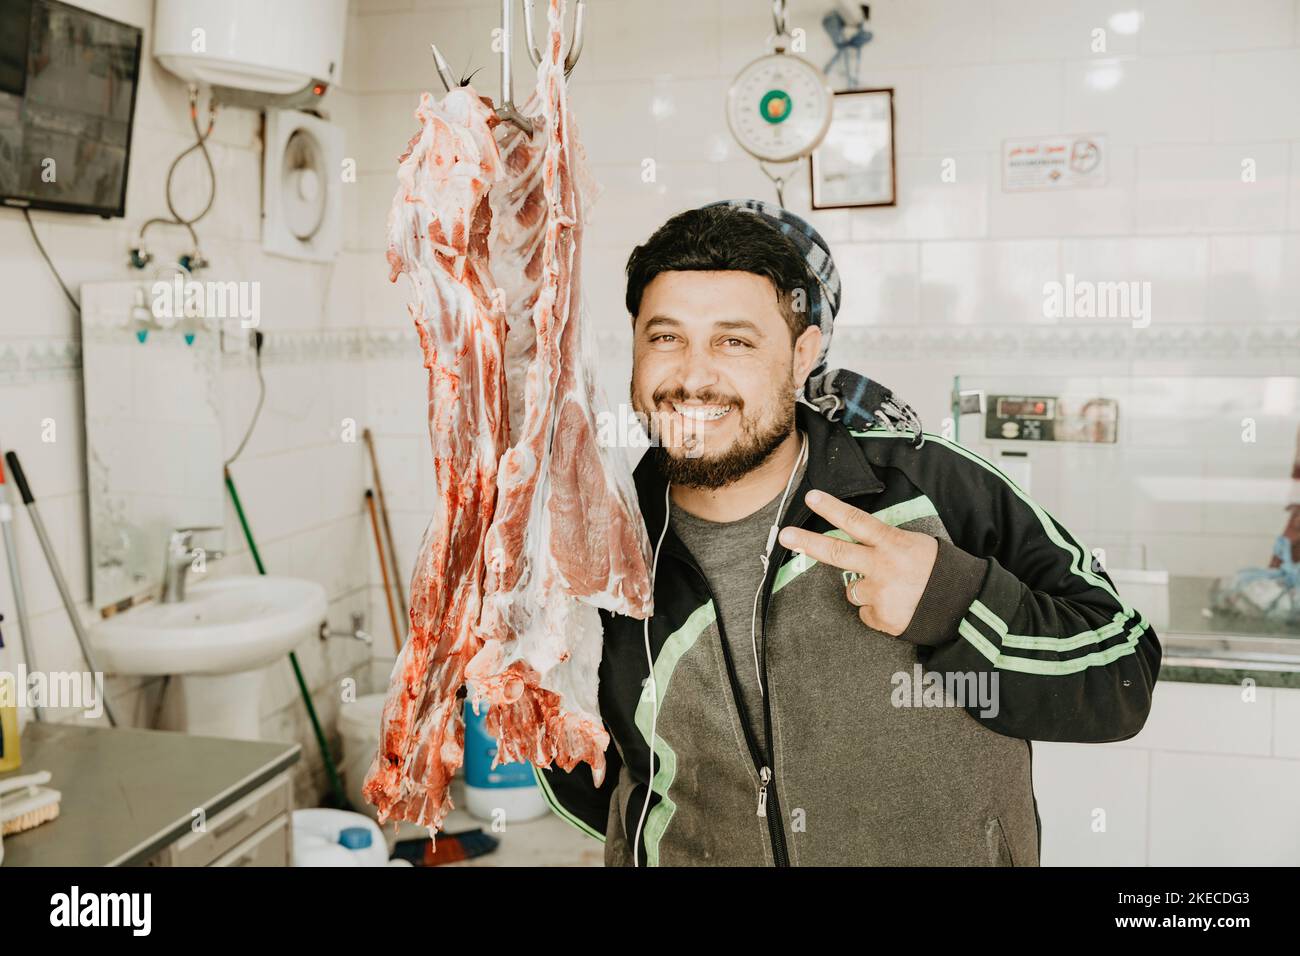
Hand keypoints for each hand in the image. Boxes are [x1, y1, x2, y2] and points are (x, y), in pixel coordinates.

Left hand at [777, 489, 937, 636]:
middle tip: (785, 535)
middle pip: (837, 552)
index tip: (810, 497)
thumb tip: (859, 545)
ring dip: (866, 591)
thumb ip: (886, 544)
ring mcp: (880, 593)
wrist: (965, 606)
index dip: (831, 508)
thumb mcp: (917, 546)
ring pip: (852, 591)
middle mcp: (882, 566)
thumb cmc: (940, 572)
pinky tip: (899, 607)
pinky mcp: (882, 618)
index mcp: (892, 544)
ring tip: (895, 591)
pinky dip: (878, 612)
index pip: (856, 521)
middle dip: (807, 542)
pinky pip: (866, 613)